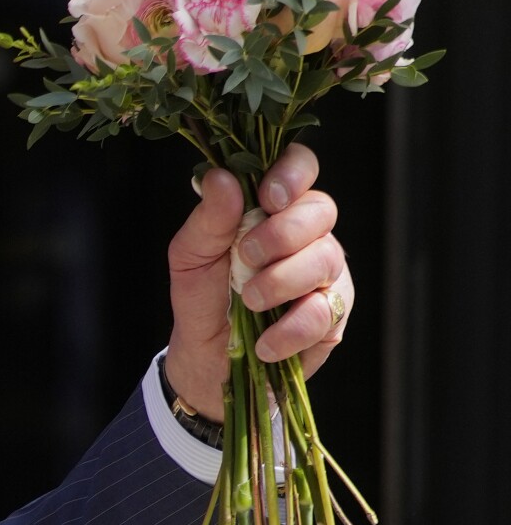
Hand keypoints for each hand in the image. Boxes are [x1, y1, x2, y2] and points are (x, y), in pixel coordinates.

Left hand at [163, 143, 351, 420]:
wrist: (206, 358)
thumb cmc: (202, 296)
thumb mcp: (190, 255)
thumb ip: (209, 218)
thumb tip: (221, 177)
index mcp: (271, 208)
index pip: (300, 167)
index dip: (292, 173)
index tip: (268, 197)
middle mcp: (306, 234)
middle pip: (321, 209)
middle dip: (282, 233)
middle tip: (245, 256)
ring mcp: (325, 273)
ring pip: (327, 258)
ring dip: (282, 280)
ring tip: (249, 300)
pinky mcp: (333, 315)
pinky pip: (325, 312)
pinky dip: (290, 328)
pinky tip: (264, 341)